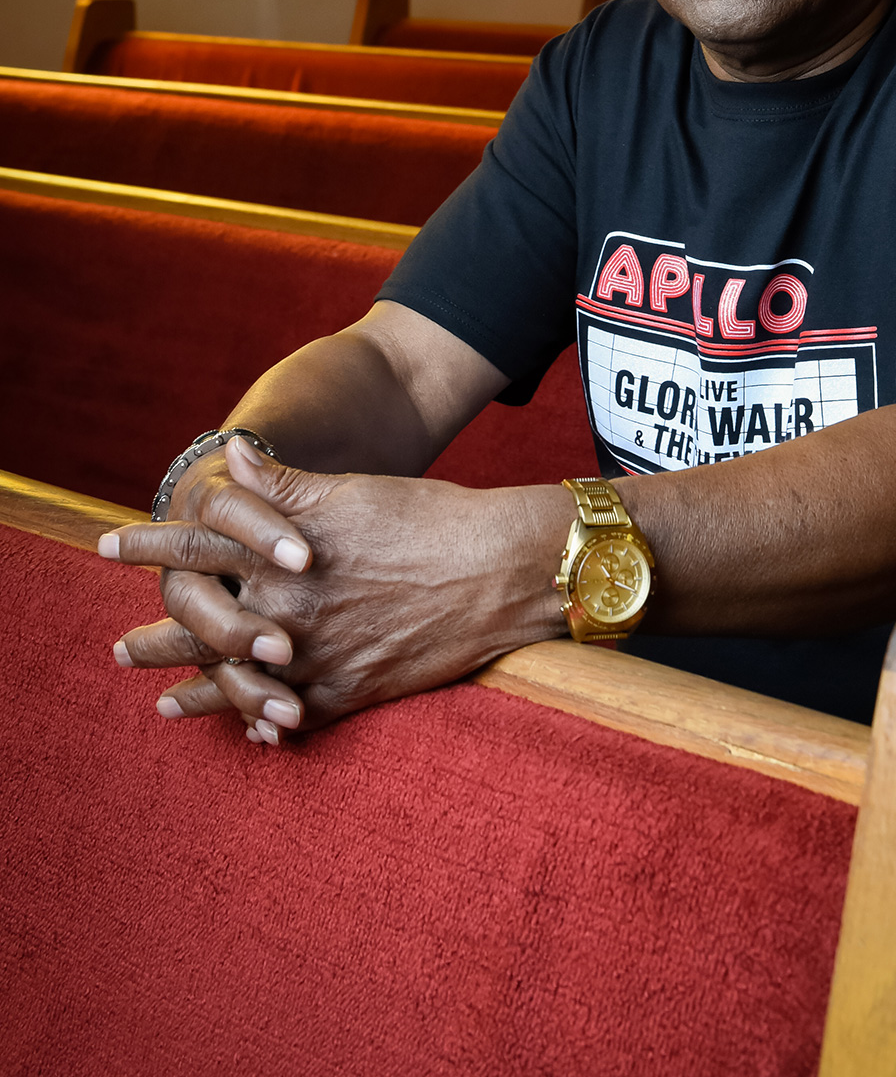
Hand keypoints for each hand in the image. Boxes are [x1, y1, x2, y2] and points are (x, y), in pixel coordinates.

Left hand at [100, 436, 568, 743]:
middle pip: (202, 627)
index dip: (148, 545)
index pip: (194, 547)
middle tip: (117, 650)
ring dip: (196, 691)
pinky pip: (290, 716)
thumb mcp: (349, 491)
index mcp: (279, 556)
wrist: (499, 571)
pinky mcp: (348, 694)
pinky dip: (262, 723)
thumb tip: (234, 453)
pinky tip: (243, 732)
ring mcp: (314, 659)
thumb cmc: (427, 517)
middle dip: (157, 639)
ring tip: (162, 702)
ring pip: (238, 681)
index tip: (107, 546)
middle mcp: (285, 612)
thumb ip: (282, 482)